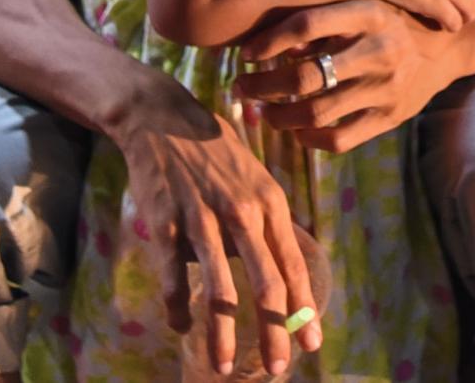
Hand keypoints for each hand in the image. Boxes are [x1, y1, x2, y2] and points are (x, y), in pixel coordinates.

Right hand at [112, 74, 324, 374]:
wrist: (163, 118)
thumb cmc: (215, 152)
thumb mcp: (256, 179)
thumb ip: (269, 221)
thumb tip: (284, 266)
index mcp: (271, 202)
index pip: (294, 265)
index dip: (303, 309)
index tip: (312, 345)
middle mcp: (242, 212)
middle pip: (264, 283)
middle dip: (273, 331)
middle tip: (276, 368)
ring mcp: (202, 218)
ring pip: (218, 287)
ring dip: (222, 333)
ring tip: (223, 366)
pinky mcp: (166, 222)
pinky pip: (173, 275)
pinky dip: (177, 307)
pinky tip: (180, 328)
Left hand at [235, 0, 474, 153]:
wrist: (450, 45)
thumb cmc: (394, 18)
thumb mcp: (368, 3)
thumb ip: (327, 15)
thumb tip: (274, 35)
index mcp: (369, 13)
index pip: (308, 23)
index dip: (270, 39)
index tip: (246, 52)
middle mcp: (378, 50)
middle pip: (304, 77)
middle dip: (263, 86)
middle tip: (241, 87)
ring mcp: (386, 87)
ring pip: (316, 112)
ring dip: (279, 116)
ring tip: (263, 111)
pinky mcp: (391, 116)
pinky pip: (340, 139)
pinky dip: (310, 139)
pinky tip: (298, 131)